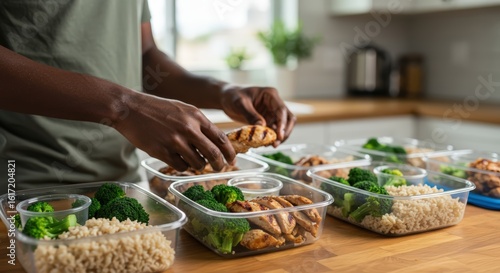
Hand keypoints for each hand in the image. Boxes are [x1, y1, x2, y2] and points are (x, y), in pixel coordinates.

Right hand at [115, 93, 234, 170]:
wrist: (130, 108)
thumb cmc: (157, 108)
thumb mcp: (183, 109)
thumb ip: (198, 124)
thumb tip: (214, 142)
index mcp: (196, 116)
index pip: (221, 138)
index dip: (229, 152)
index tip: (232, 160)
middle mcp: (188, 128)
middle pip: (213, 154)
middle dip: (219, 164)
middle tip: (219, 168)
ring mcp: (174, 141)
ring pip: (197, 163)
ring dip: (198, 166)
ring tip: (194, 162)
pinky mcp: (161, 151)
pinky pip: (180, 166)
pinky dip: (183, 166)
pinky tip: (179, 161)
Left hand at [220, 85, 295, 145]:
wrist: (227, 98)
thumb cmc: (232, 96)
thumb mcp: (239, 103)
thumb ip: (250, 114)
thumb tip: (262, 126)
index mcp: (270, 95)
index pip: (281, 110)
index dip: (282, 123)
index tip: (279, 135)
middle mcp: (274, 103)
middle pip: (288, 119)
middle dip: (285, 132)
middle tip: (276, 143)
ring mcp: (271, 112)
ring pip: (283, 126)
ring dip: (279, 137)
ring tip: (269, 145)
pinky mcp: (267, 120)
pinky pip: (273, 130)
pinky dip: (271, 137)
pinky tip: (264, 144)